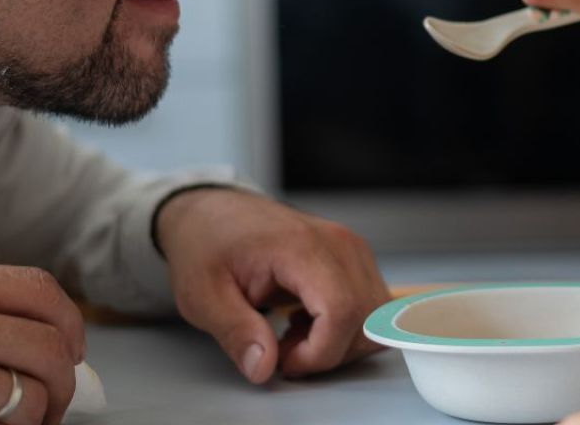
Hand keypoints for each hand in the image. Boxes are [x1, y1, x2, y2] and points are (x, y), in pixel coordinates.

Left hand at [154, 188, 390, 383]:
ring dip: (340, 341)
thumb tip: (264, 368)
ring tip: (294, 337)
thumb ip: (236, 333)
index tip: (285, 362)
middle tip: (285, 353)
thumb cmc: (207, 243)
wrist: (213, 211)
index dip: (319, 351)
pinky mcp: (353, 257)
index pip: (341, 309)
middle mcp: (337, 243)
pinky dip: (346, 327)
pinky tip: (307, 323)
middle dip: (330, 352)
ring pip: (375, 315)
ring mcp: (350, 248)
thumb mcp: (204, 295)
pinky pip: (370, 304)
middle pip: (366, 317)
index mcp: (300, 246)